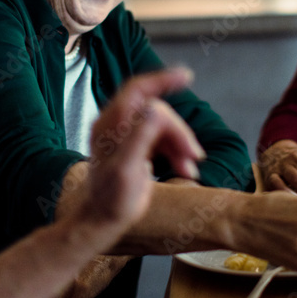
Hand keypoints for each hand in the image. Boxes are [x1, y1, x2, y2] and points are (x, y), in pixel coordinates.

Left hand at [81, 68, 205, 231]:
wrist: (102, 221)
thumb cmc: (110, 199)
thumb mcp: (127, 168)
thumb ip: (140, 136)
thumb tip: (156, 107)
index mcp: (111, 123)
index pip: (138, 89)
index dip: (162, 79)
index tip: (186, 76)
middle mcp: (118, 125)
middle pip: (158, 113)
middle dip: (179, 132)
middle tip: (194, 155)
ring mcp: (127, 136)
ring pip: (164, 128)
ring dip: (181, 146)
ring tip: (190, 169)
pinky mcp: (137, 149)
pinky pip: (164, 142)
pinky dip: (177, 155)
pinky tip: (186, 171)